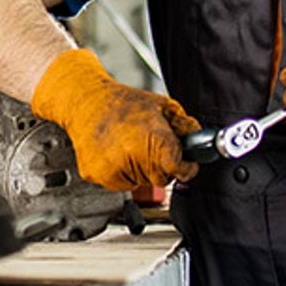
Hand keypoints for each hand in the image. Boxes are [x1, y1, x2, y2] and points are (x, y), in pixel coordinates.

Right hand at [30, 49, 201, 191]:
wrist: (84, 100)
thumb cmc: (121, 102)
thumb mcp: (162, 106)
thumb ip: (185, 126)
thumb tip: (200, 144)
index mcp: (152, 140)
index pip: (178, 170)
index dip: (185, 166)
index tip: (184, 163)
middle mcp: (132, 157)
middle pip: (160, 179)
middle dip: (160, 166)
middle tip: (149, 146)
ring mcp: (112, 169)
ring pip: (140, 184)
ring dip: (140, 170)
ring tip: (129, 146)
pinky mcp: (96, 175)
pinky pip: (119, 185)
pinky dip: (121, 173)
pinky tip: (115, 153)